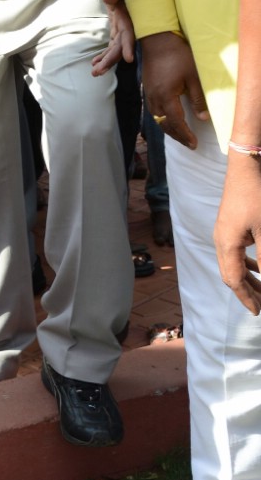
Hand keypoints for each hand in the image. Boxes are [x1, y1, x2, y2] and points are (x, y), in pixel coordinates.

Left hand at [91, 0, 134, 75]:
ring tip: (95, 73)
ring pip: (115, 48)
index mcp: (127, 13)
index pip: (128, 32)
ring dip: (106, 61)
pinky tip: (94, 64)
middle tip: (97, 72)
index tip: (128, 60)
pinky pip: (111, 45)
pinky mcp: (117, 30)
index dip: (128, 45)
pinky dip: (104, 54)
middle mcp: (126, 23)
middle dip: (111, 60)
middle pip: (120, 45)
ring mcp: (121, 28)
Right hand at [139, 31, 208, 150]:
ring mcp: (148, 94)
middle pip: (164, 124)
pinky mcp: (147, 89)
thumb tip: (203, 118)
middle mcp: (154, 98)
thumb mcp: (193, 76)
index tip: (194, 144)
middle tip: (189, 143)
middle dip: (177, 136)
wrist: (157, 40)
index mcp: (166, 96)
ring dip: (168, 129)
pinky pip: (153, 110)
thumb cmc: (178, 55)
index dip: (185, 135)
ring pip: (157, 119)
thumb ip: (198, 99)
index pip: (176, 122)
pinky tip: (168, 119)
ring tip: (180, 134)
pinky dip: (161, 119)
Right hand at [215, 153, 260, 313]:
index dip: (247, 298)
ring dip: (248, 279)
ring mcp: (224, 232)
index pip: (234, 280)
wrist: (247, 166)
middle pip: (231, 275)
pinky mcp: (230, 226)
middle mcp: (221, 240)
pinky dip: (247, 264)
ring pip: (234, 264)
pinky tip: (258, 268)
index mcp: (227, 243)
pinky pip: (236, 252)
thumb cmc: (258, 195)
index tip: (258, 313)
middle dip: (248, 292)